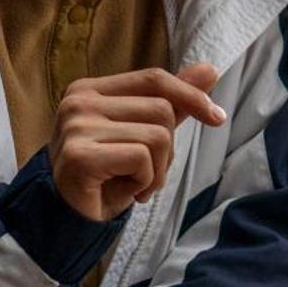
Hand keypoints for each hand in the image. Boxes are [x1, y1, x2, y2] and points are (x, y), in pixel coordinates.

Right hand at [50, 63, 224, 221]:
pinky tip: (127, 191)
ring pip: (157, 137)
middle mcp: (79, 101)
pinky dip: (145, 181)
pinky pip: (141, 159)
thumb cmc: (107, 174)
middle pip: (162, 110)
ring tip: (136, 184)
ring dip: (158, 170)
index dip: (190, 95)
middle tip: (147, 173)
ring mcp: (76, 127)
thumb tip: (210, 70)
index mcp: (90, 89)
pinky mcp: (80, 155)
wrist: (70, 216)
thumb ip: (171, 102)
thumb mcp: (142, 133)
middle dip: (167, 149)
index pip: (153, 79)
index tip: (217, 117)